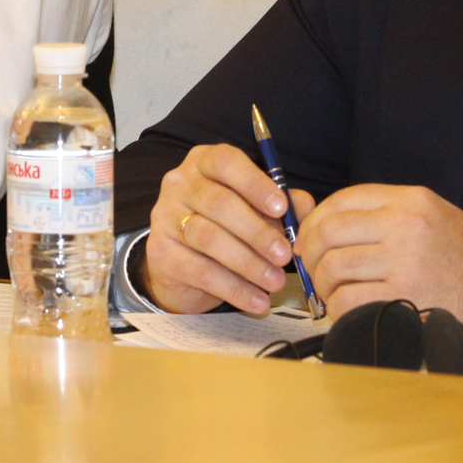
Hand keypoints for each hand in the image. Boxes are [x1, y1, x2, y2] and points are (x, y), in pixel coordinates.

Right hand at [144, 144, 316, 315]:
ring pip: (209, 238)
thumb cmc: (226, 226)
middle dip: (257, 232)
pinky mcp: (160, 252)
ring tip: (276, 281)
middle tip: (284, 256)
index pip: (226, 162)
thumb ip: (283, 205)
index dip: (255, 184)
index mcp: (204, 162)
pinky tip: (257, 300)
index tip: (281, 208)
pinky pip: (200, 271)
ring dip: (248, 263)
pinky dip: (234, 288)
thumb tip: (302, 208)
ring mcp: (164, 217)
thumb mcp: (256, 209)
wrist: (182, 264)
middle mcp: (179, 184)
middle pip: (219, 204)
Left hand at [296, 185, 462, 354]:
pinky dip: (337, 309)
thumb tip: (326, 226)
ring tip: (333, 292)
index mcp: (411, 202)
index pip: (344, 200)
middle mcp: (405, 226)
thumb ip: (385, 216)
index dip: (315, 220)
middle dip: (311, 253)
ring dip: (324, 284)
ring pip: (333, 267)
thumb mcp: (431, 217)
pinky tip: (347, 310)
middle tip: (313, 268)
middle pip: (330, 232)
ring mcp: (404, 262)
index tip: (309, 238)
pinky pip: (346, 301)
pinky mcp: (403, 298)